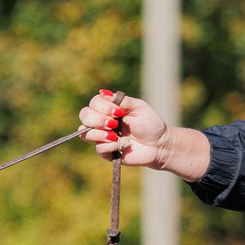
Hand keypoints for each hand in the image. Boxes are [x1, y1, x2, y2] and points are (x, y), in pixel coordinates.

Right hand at [78, 90, 207, 178]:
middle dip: (97, 119)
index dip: (101, 107)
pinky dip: (109, 145)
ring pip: (85, 133)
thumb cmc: (150, 124)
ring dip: (99, 133)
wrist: (159, 144)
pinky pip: (98, 148)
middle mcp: (102, 121)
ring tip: (115, 135)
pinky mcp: (106, 151)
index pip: (93, 103)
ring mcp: (102, 137)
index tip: (118, 112)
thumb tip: (103, 92)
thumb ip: (122, 100)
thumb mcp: (138, 107)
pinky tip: (120, 144)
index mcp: (109, 109)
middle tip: (114, 123)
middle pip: (84, 115)